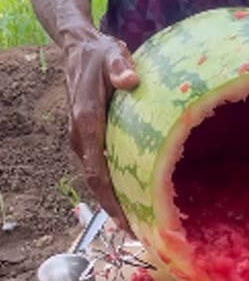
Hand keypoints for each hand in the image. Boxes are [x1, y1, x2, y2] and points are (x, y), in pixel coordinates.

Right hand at [62, 29, 138, 231]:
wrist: (78, 47)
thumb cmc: (100, 53)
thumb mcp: (112, 54)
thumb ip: (120, 68)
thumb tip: (130, 81)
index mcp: (86, 121)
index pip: (96, 169)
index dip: (110, 199)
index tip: (125, 221)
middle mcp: (80, 134)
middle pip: (96, 181)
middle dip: (114, 208)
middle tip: (137, 232)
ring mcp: (81, 136)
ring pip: (96, 175)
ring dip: (113, 199)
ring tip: (136, 222)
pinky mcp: (87, 135)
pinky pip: (99, 165)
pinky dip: (112, 183)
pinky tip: (130, 193)